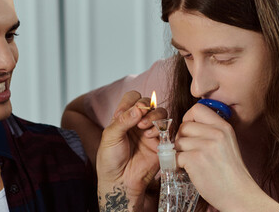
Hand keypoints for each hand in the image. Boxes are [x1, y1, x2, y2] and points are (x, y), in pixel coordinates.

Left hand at [96, 91, 166, 210]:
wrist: (120, 181)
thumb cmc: (110, 160)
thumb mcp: (110, 137)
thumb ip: (123, 120)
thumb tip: (139, 107)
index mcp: (124, 118)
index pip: (133, 98)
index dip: (132, 102)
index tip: (124, 114)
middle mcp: (138, 122)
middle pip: (149, 102)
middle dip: (145, 107)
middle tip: (138, 120)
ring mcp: (150, 131)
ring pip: (160, 112)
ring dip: (153, 116)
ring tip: (144, 128)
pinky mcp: (161, 142)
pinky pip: (168, 128)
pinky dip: (160, 128)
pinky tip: (150, 136)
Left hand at [176, 103, 278, 210]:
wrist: (239, 194)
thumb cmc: (231, 173)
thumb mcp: (227, 144)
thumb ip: (211, 132)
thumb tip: (186, 126)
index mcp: (224, 127)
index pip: (197, 108)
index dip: (188, 119)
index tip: (191, 132)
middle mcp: (216, 133)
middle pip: (184, 126)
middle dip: (181, 139)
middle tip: (189, 151)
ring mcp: (205, 145)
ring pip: (178, 141)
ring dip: (180, 153)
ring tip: (191, 163)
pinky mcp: (195, 159)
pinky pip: (176, 156)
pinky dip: (178, 165)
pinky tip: (189, 171)